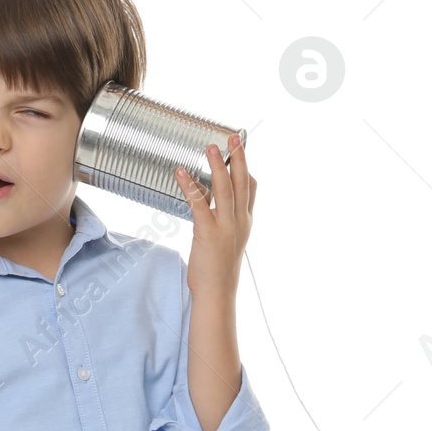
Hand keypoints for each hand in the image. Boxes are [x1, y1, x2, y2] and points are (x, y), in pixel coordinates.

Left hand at [175, 134, 254, 295]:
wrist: (217, 293)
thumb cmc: (217, 268)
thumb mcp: (224, 238)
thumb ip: (218, 216)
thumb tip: (203, 194)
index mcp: (245, 222)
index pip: (251, 190)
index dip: (246, 169)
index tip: (240, 151)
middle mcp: (239, 221)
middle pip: (242, 183)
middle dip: (238, 158)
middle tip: (234, 137)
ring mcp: (226, 227)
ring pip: (225, 189)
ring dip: (218, 166)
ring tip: (212, 147)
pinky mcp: (208, 233)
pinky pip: (199, 204)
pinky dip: (190, 186)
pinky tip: (181, 173)